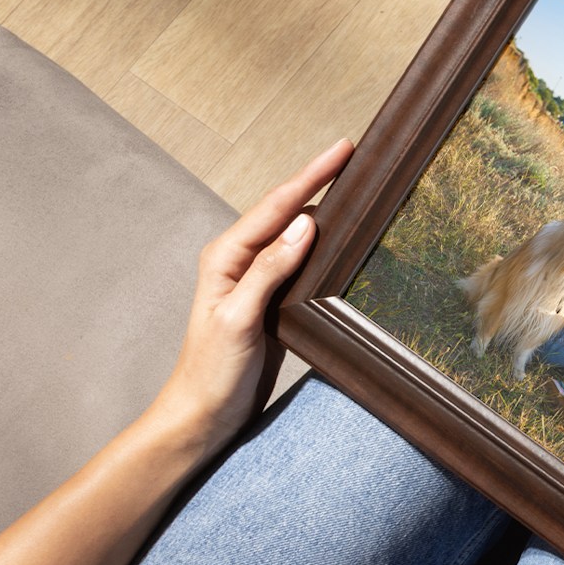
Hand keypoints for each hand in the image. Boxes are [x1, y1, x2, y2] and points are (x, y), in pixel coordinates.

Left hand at [153, 140, 352, 459]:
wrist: (204, 415)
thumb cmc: (212, 371)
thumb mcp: (240, 318)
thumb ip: (269, 269)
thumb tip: (305, 224)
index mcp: (226, 256)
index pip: (277, 205)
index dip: (312, 174)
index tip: (342, 149)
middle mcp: (240, 260)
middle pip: (287, 210)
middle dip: (320, 181)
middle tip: (356, 158)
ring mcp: (257, 279)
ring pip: (296, 234)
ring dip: (325, 211)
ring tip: (359, 191)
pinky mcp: (272, 299)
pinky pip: (302, 261)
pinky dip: (325, 245)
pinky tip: (345, 241)